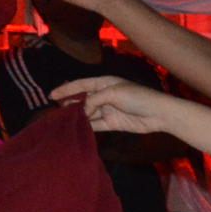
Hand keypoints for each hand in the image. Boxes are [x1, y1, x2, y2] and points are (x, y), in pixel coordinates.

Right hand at [55, 74, 179, 136]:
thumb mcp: (113, 93)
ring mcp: (108, 110)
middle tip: (55, 111)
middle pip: (82, 99)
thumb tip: (82, 110)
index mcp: (105, 83)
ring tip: (61, 121)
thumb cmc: (138, 98)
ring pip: (87, 113)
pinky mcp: (113, 123)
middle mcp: (104, 95)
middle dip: (69, 104)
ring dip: (76, 116)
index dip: (66, 89)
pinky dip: (86, 126)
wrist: (159, 114)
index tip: (51, 95)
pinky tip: (75, 128)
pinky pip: (96, 124)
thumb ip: (94, 99)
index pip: (81, 85)